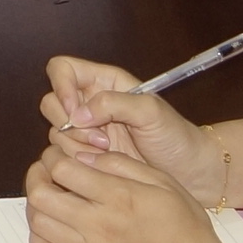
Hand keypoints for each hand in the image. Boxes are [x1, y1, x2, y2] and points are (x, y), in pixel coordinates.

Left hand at [24, 140, 222, 242]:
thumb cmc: (185, 227)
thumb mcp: (164, 181)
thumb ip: (123, 164)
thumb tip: (86, 156)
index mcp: (117, 196)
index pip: (62, 168)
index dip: (52, 156)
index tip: (58, 155)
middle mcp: (97, 223)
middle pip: (41, 195)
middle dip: (36, 176)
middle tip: (46, 173)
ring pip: (39, 224)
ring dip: (36, 206)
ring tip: (48, 199)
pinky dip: (39, 239)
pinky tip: (50, 229)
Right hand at [39, 58, 231, 200]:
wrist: (190, 173)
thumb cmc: (177, 137)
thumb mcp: (151, 111)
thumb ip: (114, 103)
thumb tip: (78, 113)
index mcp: (105, 82)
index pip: (62, 69)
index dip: (61, 86)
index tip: (74, 110)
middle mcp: (91, 103)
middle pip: (52, 101)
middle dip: (68, 122)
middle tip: (100, 139)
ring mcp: (88, 131)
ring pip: (55, 131)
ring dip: (75, 144)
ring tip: (108, 153)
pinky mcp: (88, 156)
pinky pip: (64, 154)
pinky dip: (78, 161)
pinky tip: (104, 165)